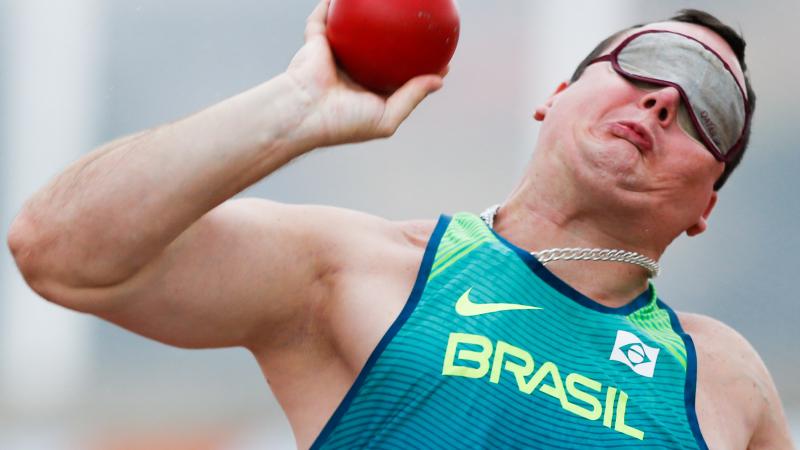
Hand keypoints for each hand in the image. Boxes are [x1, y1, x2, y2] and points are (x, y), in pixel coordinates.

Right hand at [284, 0, 446, 146]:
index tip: (439, 53)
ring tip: (385, 1)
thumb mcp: (385, 118)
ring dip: (364, 14)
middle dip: (395, 34)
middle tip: (417, 20)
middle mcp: (352, 72)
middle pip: (378, 47)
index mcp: (367, 91)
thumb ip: (411, 97)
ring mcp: (335, 54)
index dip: (417, 64)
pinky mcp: (317, 40)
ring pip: (353, 28)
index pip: (397, 75)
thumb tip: (439, 80)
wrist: (303, 113)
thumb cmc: (343, 122)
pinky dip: (335, 3)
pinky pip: (327, 16)